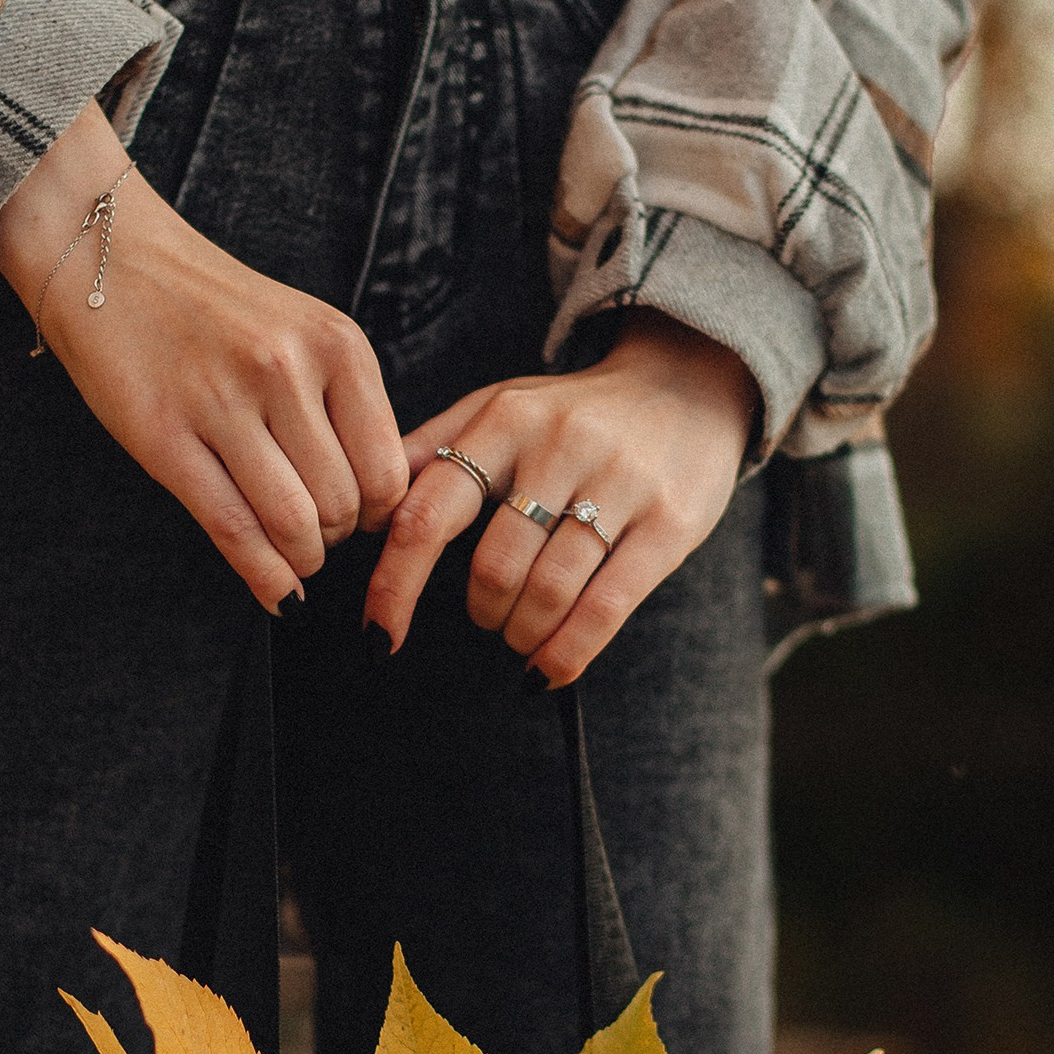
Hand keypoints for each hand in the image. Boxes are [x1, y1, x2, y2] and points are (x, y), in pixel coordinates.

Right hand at [0, 104, 409, 609]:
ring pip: (294, 524)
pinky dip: (262, 576)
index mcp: (336, 345)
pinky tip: (275, 593)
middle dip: (335, 540)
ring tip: (291, 556)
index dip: (379, 515)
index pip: (389, 470)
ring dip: (300, 560)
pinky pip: (231, 528)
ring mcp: (223, 402)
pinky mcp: (165, 436)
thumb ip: (341, 403)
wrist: (111, 258)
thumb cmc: (213, 308)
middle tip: (315, 539)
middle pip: (343, 505)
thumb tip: (378, 503)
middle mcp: (287, 370)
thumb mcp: (301, 330)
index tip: (358, 521)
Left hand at [364, 315, 758, 683]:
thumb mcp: (500, 407)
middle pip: (494, 565)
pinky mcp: (669, 522)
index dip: (395, 584)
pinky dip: (568, 652)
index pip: (429, 512)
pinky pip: (607, 606)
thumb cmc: (575, 412)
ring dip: (522, 634)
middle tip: (488, 619)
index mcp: (503, 419)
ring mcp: (619, 483)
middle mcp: (559, 446)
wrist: (688, 384)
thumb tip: (365, 510)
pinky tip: (550, 670)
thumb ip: (432, 451)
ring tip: (522, 636)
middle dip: (482, 612)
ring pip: (548, 591)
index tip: (378, 634)